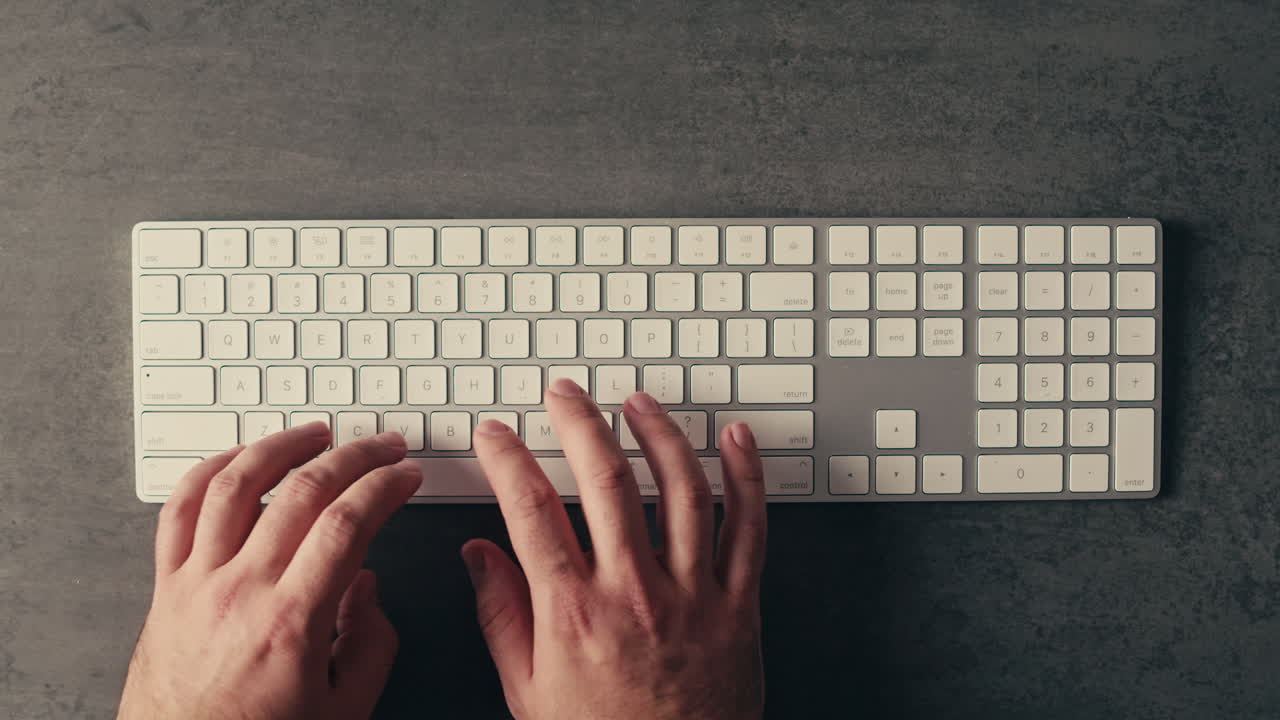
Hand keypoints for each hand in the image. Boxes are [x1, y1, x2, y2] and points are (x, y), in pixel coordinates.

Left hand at [118, 423, 420, 719]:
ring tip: (316, 435)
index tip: (406, 475)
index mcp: (291, 623)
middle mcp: (240, 593)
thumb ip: (370, 643)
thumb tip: (368, 588)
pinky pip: (179, 510)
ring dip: (282, 447)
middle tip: (383, 447)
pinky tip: (238, 459)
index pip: (348, 524)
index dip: (385, 487)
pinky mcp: (165, 589)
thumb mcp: (343, 709)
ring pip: (236, 485)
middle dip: (354, 457)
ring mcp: (197, 584)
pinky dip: (209, 472)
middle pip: (302, 492)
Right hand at [463, 379, 766, 719]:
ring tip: (637, 404)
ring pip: (681, 490)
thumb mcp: (528, 691)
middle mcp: (635, 594)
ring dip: (658, 435)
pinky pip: (750, 528)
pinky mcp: (739, 606)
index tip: (498, 436)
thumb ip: (502, 615)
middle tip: (564, 396)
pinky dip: (746, 477)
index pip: (530, 509)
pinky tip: (733, 440)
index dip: (508, 459)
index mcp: (574, 613)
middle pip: (605, 482)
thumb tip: (479, 555)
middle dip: (579, 424)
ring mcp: (693, 596)